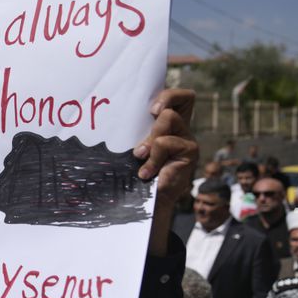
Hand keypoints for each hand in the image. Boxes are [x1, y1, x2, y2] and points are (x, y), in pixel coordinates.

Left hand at [132, 89, 198, 255]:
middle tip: (140, 144)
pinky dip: (153, 160)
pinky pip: (167, 146)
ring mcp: (188, 142)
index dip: (170, 95)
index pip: (181, 97)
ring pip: (168, 123)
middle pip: (173, 107)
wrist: (146, 201)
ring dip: (151, 142)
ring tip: (140, 158)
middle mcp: (182, 129)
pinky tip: (146, 173)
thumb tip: (108, 113)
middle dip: (152, 124)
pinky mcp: (189, 156)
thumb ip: (134, 131)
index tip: (152, 108)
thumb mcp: (134, 146)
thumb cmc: (135, 170)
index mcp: (169, 123)